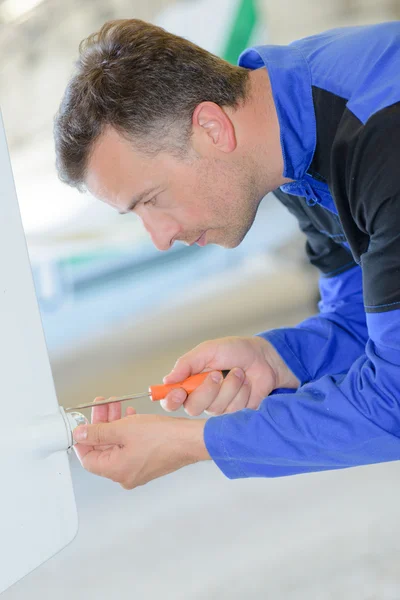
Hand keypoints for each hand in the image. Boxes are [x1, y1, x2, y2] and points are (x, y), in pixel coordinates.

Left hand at [73, 397, 209, 488]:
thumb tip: (80, 434)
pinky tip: (130, 416)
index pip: (87, 458)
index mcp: (115, 470)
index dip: (83, 439)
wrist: (190, 440)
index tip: (82, 424)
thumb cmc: (163, 437)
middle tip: (101, 407)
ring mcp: (137, 470)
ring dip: (114, 425)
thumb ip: (98, 432)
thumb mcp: (123, 429)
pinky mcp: (147, 462)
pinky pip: (129, 447)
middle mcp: (124, 475)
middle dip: (101, 425)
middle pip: (103, 449)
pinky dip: (126, 432)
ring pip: (117, 446)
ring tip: (115, 406)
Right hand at [160, 336, 299, 415]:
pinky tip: (247, 383)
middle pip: (192, 408)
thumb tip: (167, 380)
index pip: (170, 400)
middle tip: (217, 374)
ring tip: (239, 372)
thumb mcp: (208, 350)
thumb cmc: (235, 351)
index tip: (179, 392)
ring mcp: (220, 408)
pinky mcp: (237, 414)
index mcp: (190, 383)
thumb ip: (186, 364)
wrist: (264, 357)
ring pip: (216, 408)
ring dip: (230, 386)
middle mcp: (202, 398)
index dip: (170, 400)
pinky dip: (242, 392)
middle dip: (207, 391)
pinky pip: (234, 410)